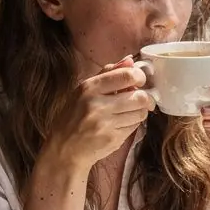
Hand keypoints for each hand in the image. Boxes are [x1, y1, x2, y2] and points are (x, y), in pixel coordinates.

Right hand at [45, 56, 153, 173]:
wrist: (64, 149)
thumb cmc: (73, 117)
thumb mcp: (83, 90)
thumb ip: (107, 73)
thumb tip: (130, 60)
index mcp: (89, 87)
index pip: (127, 75)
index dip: (140, 77)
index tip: (139, 81)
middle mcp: (97, 105)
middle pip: (140, 96)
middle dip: (145, 98)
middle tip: (141, 99)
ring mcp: (105, 124)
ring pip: (140, 113)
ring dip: (139, 111)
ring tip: (128, 112)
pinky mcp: (112, 139)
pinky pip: (134, 127)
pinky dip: (132, 124)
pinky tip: (120, 123)